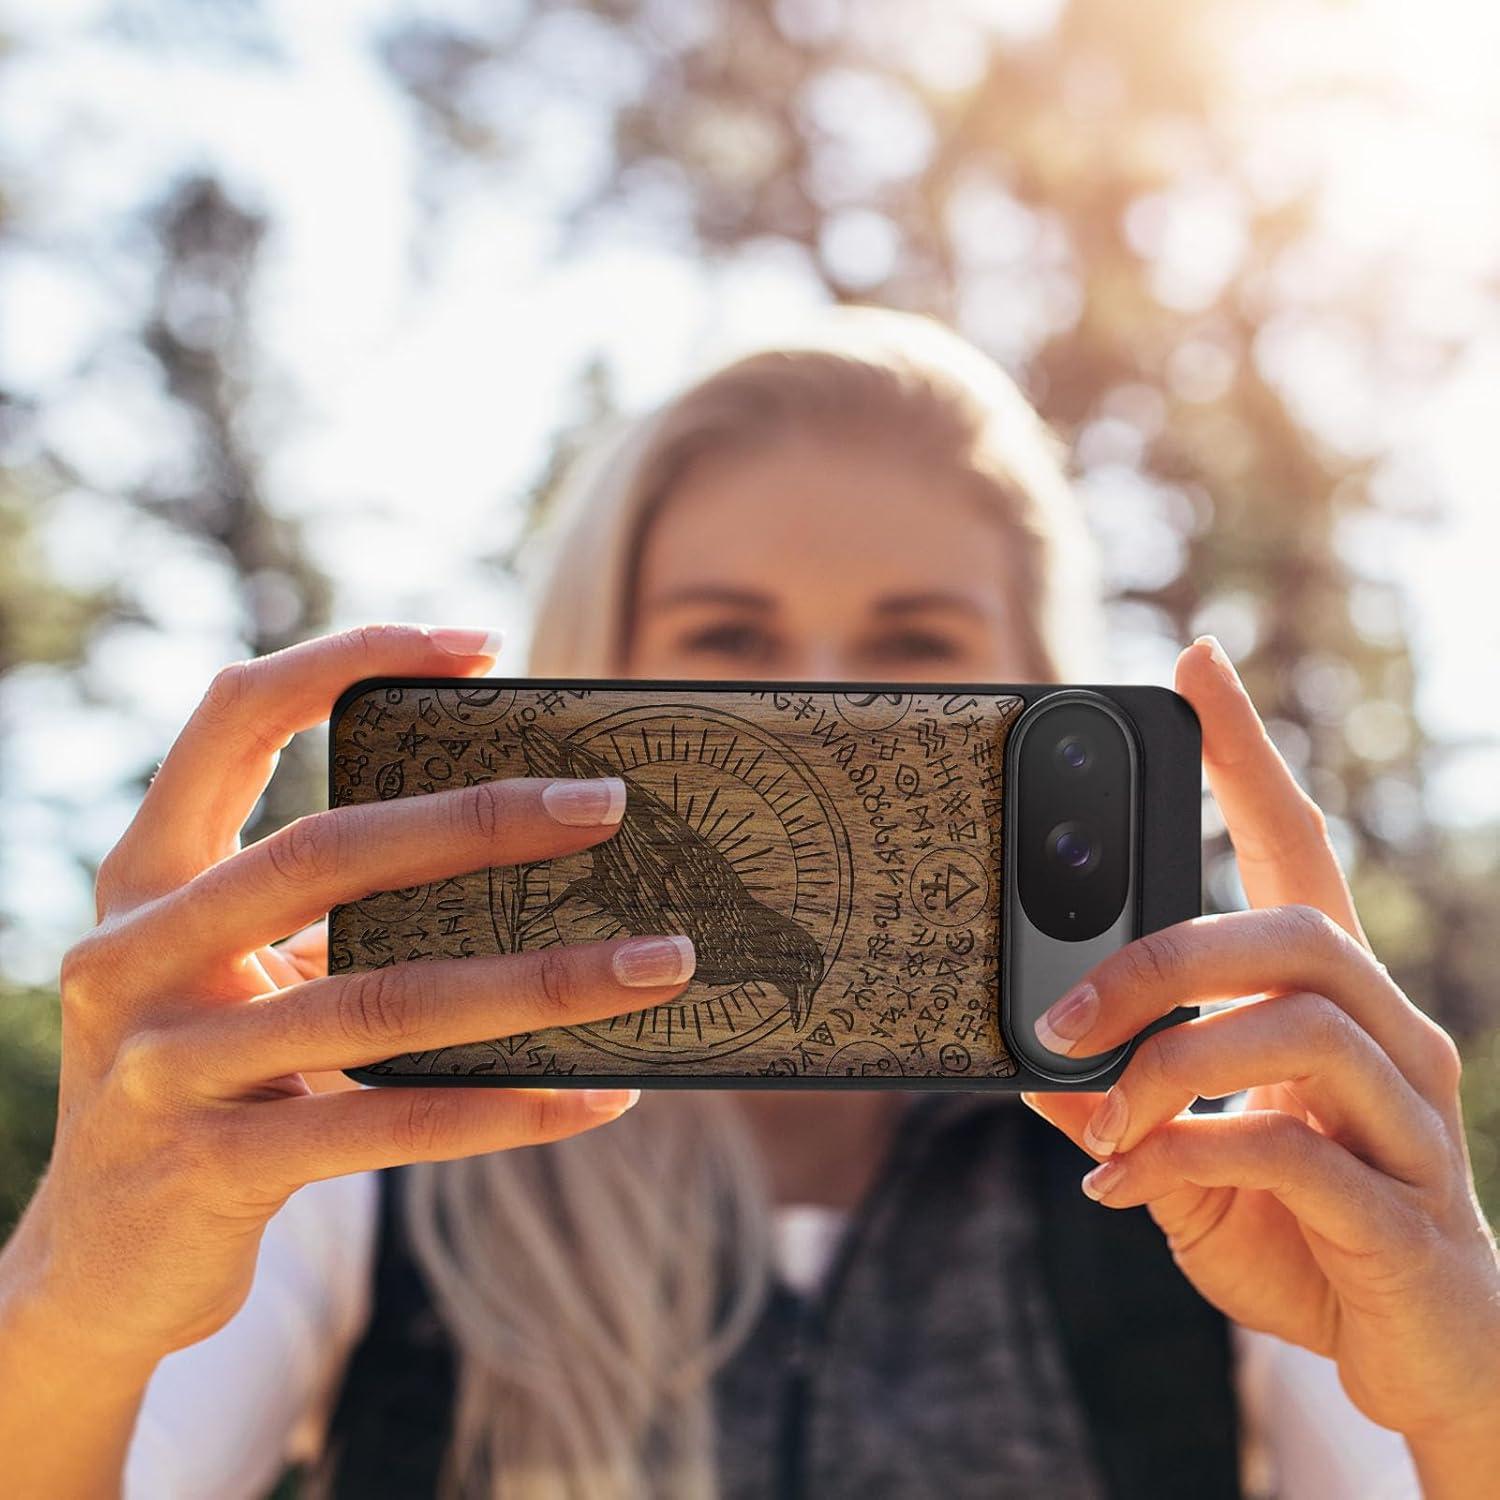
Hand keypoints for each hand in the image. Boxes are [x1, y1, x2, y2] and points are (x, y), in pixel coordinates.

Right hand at [0, 624, 695, 1383]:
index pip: (233, 717)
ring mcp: (162, 1067)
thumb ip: (333, 916)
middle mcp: (134, 955)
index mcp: (147, 877)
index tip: (481, 645)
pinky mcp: (210, 1171)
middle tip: (608, 805)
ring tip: (658, 962)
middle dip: (479, 820)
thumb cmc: (208, 1080)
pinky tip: (601, 1095)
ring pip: (381, 1001)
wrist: (97, 1266)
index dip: (349, 659)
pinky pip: (391, 1124)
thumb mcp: (240, 976)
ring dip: (540, 980)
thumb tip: (530, 859)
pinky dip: (509, 1108)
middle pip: (325, 852)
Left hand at [1023, 637, 1499, 1483]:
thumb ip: (1124, 1107)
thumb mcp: (1189, 1159)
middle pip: (1292, 932)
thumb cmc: (1304, 1235)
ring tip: (1100, 1120)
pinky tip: (1128, 1187)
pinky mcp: (1405, 1212)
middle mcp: (1391, 1038)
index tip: (1194, 666)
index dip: (1248, 755)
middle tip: (1061, 1013)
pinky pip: (1293, 1150)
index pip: (1298, 848)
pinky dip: (1188, 1156)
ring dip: (1169, 1065)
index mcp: (1334, 1004)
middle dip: (1161, 960)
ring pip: (1298, 1028)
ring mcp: (1412, 1122)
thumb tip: (1033, 1069)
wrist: (1423, 1360)